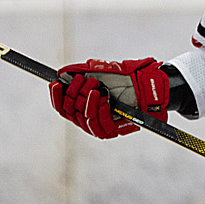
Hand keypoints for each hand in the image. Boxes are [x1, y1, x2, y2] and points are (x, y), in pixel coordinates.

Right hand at [49, 58, 167, 138]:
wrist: (149, 88)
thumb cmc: (126, 80)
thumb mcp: (103, 71)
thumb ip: (84, 71)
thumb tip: (64, 72)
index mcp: (82, 106)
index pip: (62, 106)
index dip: (57, 95)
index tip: (55, 83)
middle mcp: (87, 118)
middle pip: (70, 110)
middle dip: (74, 93)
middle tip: (85, 80)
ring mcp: (99, 126)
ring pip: (83, 117)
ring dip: (87, 101)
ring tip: (95, 88)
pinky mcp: (111, 131)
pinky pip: (98, 124)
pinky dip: (98, 110)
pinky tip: (104, 100)